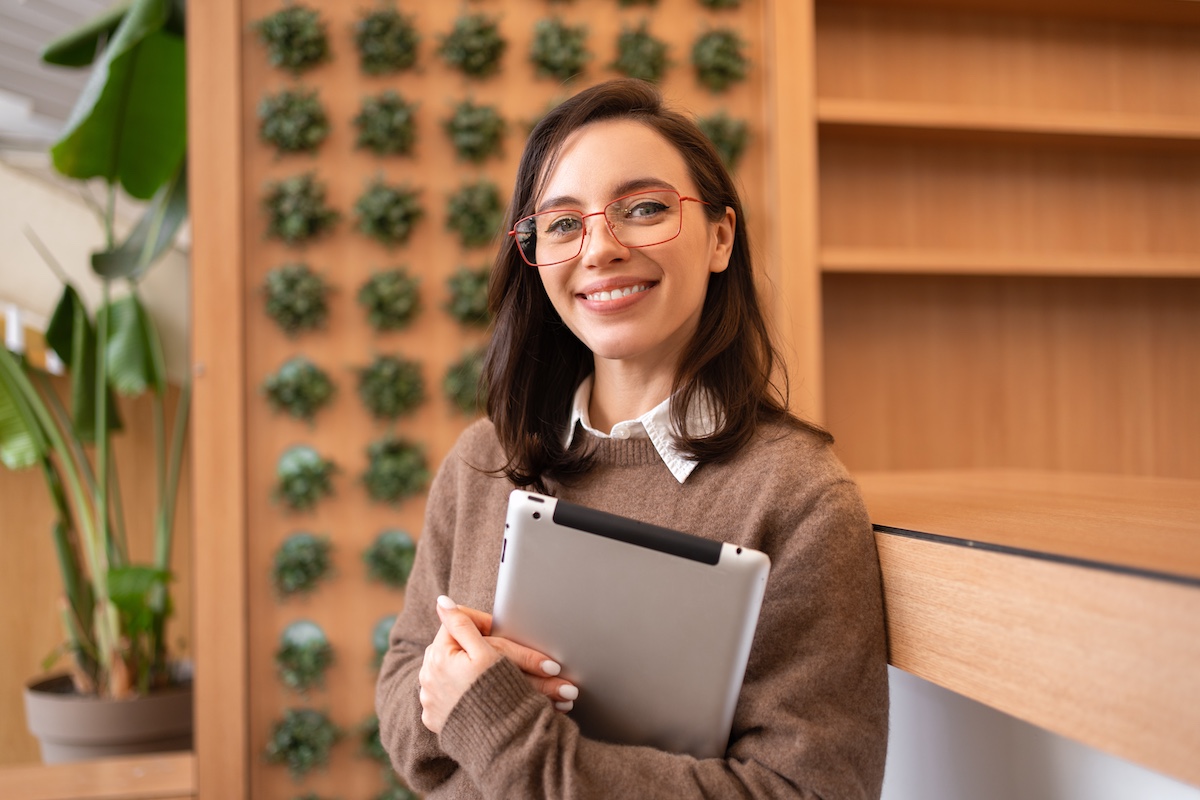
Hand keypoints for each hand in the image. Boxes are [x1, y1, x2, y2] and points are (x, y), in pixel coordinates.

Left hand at [418, 596, 578, 733]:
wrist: (498, 741)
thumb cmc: (493, 692)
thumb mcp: (482, 652)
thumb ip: (461, 623)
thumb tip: (442, 601)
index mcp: (438, 655)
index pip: (459, 623)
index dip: (484, 624)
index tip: (502, 632)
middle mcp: (427, 676)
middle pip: (457, 649)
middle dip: (483, 650)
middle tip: (506, 658)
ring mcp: (429, 699)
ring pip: (454, 672)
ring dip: (474, 671)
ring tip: (498, 680)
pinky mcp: (435, 718)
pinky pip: (450, 696)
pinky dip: (465, 693)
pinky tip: (482, 697)